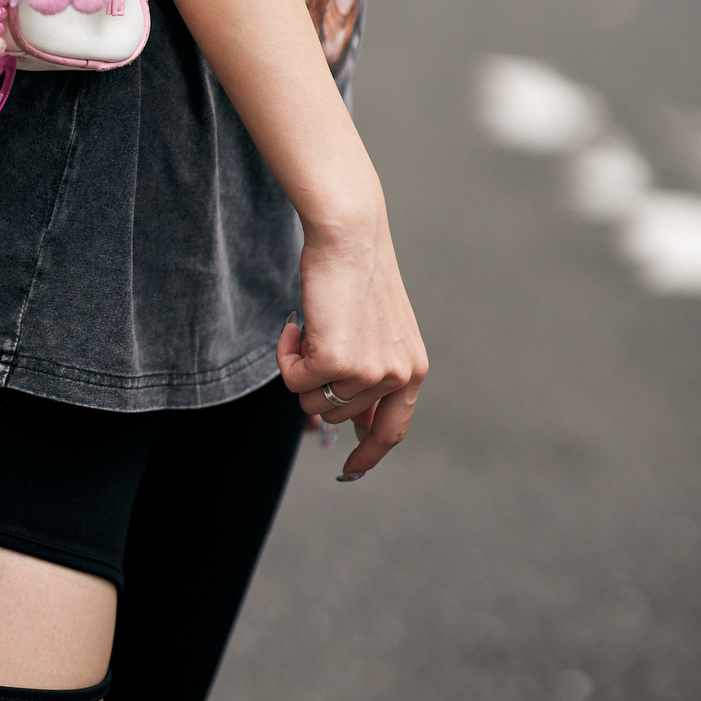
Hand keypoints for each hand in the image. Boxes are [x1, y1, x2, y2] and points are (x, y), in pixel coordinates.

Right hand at [276, 198, 427, 480]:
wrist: (348, 232)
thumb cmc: (356, 272)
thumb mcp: (377, 330)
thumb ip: (371, 375)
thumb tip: (352, 425)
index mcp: (414, 368)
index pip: (392, 430)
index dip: (370, 452)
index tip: (352, 467)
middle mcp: (398, 376)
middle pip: (339, 414)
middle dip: (318, 385)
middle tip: (314, 342)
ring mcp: (368, 372)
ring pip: (313, 400)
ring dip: (302, 367)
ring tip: (311, 325)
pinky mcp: (336, 361)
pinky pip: (293, 380)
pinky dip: (286, 354)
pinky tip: (296, 323)